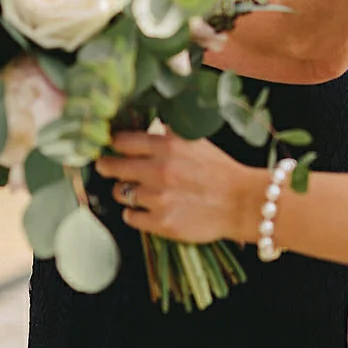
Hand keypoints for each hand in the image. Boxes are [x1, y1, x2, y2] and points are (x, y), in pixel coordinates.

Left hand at [95, 130, 261, 243]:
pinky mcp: (161, 223)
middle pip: (113, 167)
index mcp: (168, 146)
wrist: (242, 203)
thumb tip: (148, 124)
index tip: (110, 146)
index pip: (122, 141)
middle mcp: (159, 171)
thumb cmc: (220, 171)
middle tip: (106, 167)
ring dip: (125, 191)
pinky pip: (130, 217)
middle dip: (107, 166)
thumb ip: (170, 133)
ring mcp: (158, 198)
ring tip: (136, 191)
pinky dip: (134, 213)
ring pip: (121, 193)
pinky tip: (145, 209)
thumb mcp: (197, 141)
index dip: (113, 144)